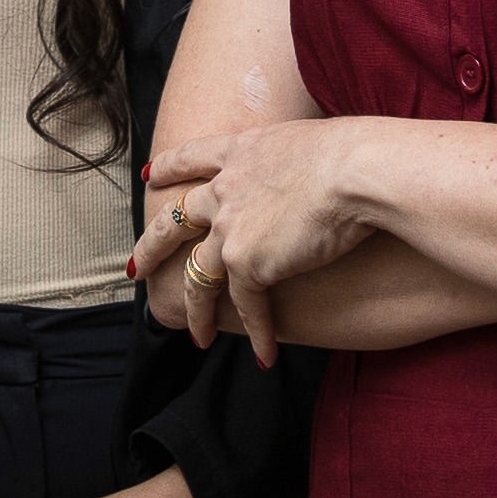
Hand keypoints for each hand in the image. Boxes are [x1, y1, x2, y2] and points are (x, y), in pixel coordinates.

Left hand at [130, 116, 378, 358]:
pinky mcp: (247, 261)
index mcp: (243, 150)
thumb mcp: (315, 142)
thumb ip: (302, 161)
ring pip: (198, 275)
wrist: (359, 171)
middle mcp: (227, 186)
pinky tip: (265, 354)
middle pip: (173, 219)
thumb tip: (325, 173)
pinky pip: (246, 306)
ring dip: (196, 311)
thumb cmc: (359, 153)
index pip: (193, 156)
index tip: (151, 175)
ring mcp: (231, 226)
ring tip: (196, 335)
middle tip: (137, 268)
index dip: (170, 167)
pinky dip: (259, 333)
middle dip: (151, 247)